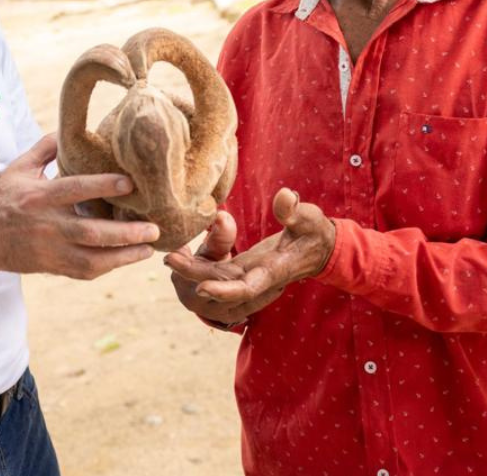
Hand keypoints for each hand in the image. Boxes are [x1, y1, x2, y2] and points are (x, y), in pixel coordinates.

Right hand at [0, 134, 157, 279]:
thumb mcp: (18, 168)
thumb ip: (44, 148)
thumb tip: (68, 130)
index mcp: (39, 197)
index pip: (75, 190)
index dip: (103, 187)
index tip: (131, 184)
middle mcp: (47, 225)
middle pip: (91, 232)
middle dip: (125, 233)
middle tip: (154, 229)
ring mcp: (49, 250)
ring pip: (91, 259)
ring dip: (122, 257)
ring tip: (147, 249)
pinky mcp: (50, 266)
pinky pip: (82, 272)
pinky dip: (106, 268)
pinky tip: (126, 259)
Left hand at [168, 188, 334, 312]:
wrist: (317, 249)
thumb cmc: (314, 233)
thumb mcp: (309, 219)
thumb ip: (295, 212)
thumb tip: (285, 196)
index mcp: (274, 271)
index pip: (247, 288)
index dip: (224, 291)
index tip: (201, 287)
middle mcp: (257, 279)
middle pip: (222, 284)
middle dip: (195, 275)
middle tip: (170, 259)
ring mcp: (246, 275)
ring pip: (215, 278)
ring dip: (192, 271)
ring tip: (169, 254)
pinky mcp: (239, 268)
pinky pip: (215, 271)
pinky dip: (198, 265)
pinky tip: (179, 250)